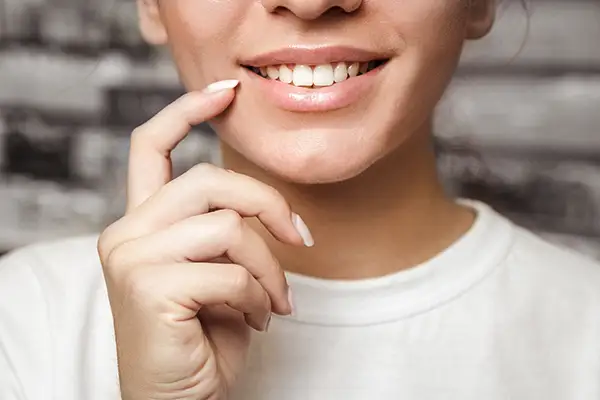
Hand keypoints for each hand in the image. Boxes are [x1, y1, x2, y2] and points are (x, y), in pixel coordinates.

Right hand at [97, 82, 308, 399]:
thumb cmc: (201, 337)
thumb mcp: (217, 272)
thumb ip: (223, 231)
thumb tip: (268, 212)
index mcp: (142, 223)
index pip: (151, 146)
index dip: (187, 111)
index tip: (226, 93)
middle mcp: (127, 232)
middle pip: (210, 180)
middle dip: (270, 204)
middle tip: (303, 239)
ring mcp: (132, 257)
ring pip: (229, 227)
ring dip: (269, 267)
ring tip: (275, 302)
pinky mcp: (147, 287)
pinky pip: (230, 272)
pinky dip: (259, 296)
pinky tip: (257, 319)